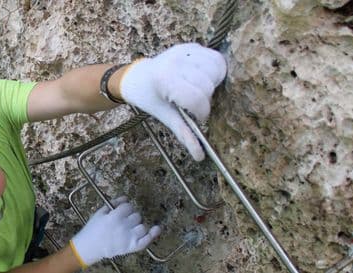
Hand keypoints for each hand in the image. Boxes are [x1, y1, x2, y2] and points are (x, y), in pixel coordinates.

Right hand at [70, 196, 161, 267]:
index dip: (126, 208)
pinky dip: (153, 234)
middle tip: (124, 221)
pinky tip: (157, 228)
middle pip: (137, 215)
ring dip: (138, 225)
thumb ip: (113, 203)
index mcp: (115, 216)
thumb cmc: (94, 229)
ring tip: (132, 228)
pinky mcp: (133, 246)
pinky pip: (146, 240)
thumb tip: (125, 197)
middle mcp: (124, 226)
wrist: (90, 246)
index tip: (122, 211)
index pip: (128, 206)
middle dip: (131, 216)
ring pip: (143, 226)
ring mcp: (129, 237)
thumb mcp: (100, 212)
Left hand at [120, 43, 226, 160]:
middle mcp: (174, 62)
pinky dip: (215, 70)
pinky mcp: (190, 46)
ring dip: (213, 83)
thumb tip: (200, 156)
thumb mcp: (164, 116)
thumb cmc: (149, 98)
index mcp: (165, 79)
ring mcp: (183, 51)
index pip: (197, 98)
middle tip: (194, 103)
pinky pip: (216, 58)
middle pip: (208, 85)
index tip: (196, 116)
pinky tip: (203, 78)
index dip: (201, 112)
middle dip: (206, 98)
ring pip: (216, 68)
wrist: (136, 77)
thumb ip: (184, 134)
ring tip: (199, 90)